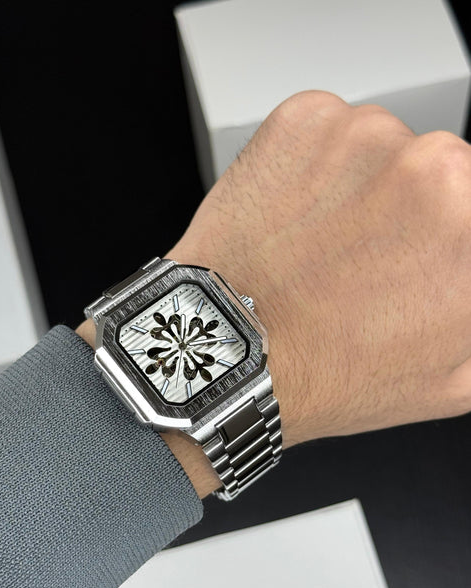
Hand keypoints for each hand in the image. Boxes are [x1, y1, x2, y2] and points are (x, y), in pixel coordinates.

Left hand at [168, 91, 470, 448]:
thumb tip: (468, 285)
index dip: (450, 242)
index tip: (427, 257)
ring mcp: (367, 138)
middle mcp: (435, 171)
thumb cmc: (326, 372)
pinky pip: (330, 132)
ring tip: (326, 246)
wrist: (228, 352)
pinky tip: (297, 220)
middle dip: (418, 212)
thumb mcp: (453, 378)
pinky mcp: (308, 121)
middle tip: (374, 260)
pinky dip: (317, 166)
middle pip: (445, 172)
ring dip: (367, 186)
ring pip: (386, 148)